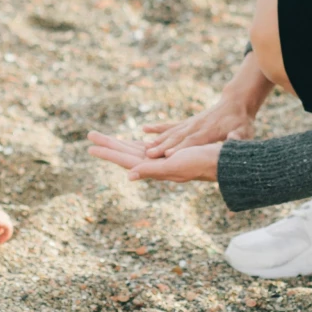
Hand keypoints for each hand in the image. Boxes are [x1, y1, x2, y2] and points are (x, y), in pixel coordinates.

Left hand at [88, 133, 222, 184]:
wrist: (222, 163)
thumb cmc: (201, 164)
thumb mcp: (175, 167)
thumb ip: (152, 170)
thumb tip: (129, 175)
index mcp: (154, 167)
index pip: (125, 160)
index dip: (108, 153)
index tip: (91, 147)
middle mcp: (154, 164)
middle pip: (125, 152)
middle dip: (108, 145)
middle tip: (89, 135)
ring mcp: (161, 159)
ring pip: (134, 149)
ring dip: (118, 143)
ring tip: (103, 138)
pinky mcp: (170, 153)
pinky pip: (147, 147)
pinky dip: (136, 143)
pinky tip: (132, 142)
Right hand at [143, 101, 254, 155]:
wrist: (236, 103)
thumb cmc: (241, 122)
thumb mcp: (245, 130)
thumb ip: (238, 137)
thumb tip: (234, 139)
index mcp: (209, 131)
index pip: (193, 141)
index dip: (181, 148)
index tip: (168, 155)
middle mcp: (196, 127)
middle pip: (177, 138)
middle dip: (163, 147)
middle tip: (149, 155)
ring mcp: (190, 123)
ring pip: (171, 132)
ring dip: (158, 140)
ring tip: (144, 148)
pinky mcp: (188, 122)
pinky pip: (170, 125)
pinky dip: (158, 127)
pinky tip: (145, 129)